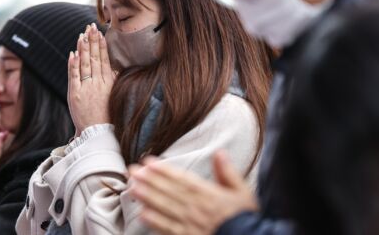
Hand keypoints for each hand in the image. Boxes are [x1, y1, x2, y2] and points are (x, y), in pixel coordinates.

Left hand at [68, 23, 115, 134]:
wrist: (98, 133)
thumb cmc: (107, 116)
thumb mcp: (114, 96)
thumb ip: (114, 81)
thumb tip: (116, 68)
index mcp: (109, 83)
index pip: (104, 59)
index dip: (101, 45)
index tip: (100, 33)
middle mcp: (98, 83)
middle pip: (95, 58)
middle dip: (92, 41)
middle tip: (90, 26)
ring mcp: (87, 88)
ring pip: (85, 64)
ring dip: (84, 48)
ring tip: (82, 35)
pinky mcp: (75, 94)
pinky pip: (74, 76)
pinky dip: (74, 64)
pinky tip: (74, 53)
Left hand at [129, 151, 257, 234]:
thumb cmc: (245, 218)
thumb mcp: (243, 192)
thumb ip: (228, 173)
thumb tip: (219, 152)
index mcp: (209, 195)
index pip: (182, 179)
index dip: (163, 170)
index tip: (148, 162)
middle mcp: (197, 209)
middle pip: (169, 192)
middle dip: (149, 180)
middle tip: (132, 171)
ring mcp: (191, 225)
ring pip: (166, 208)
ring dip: (148, 197)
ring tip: (133, 187)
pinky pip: (169, 230)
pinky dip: (156, 222)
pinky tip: (143, 215)